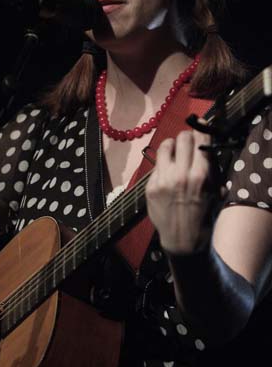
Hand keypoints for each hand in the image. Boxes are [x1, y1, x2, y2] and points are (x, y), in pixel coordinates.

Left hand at [145, 128, 213, 254]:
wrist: (183, 240)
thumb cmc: (203, 215)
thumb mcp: (216, 193)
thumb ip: (212, 170)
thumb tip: (208, 148)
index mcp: (201, 175)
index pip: (200, 140)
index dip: (201, 130)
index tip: (200, 127)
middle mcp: (181, 174)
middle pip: (182, 138)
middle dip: (186, 137)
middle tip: (187, 142)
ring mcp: (163, 180)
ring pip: (165, 146)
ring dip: (172, 146)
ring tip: (174, 152)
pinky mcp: (150, 186)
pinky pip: (157, 165)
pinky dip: (163, 165)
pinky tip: (167, 173)